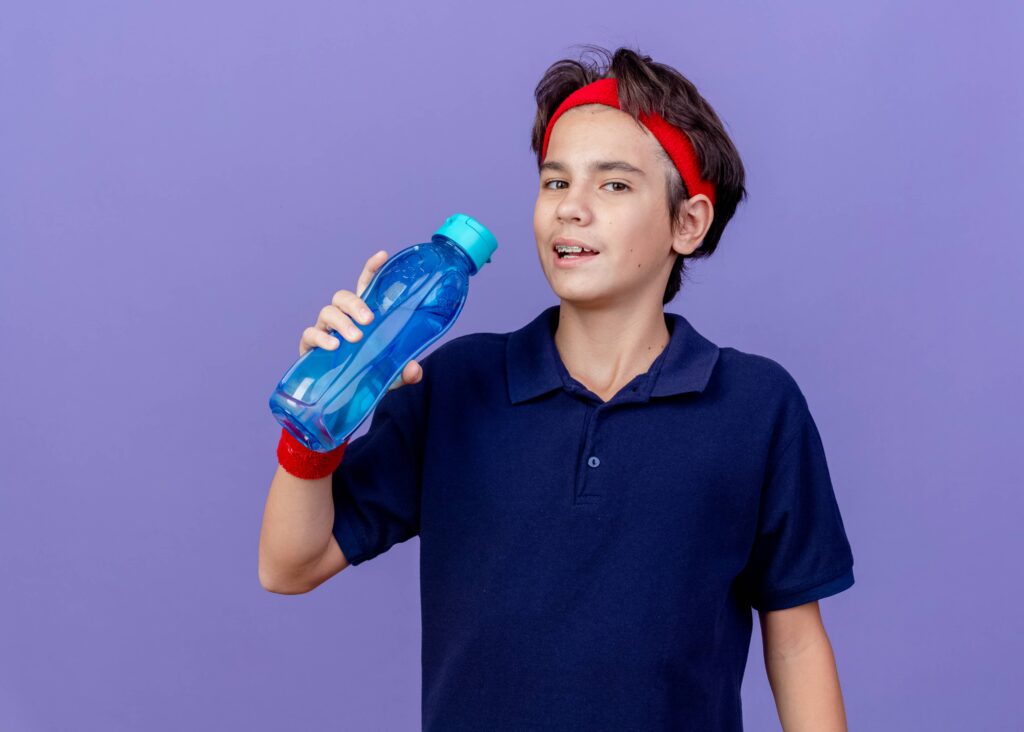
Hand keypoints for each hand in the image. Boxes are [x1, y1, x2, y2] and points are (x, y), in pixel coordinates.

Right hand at [299, 249, 423, 390]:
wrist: (345, 399)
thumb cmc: (368, 377)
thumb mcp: (391, 375)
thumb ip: (405, 373)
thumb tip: (414, 370)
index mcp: (363, 316)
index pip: (366, 287)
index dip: (372, 269)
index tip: (382, 255)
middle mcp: (343, 319)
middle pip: (343, 297)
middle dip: (355, 304)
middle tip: (368, 321)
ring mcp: (325, 331)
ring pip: (327, 312)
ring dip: (342, 322)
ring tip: (355, 338)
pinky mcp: (310, 347)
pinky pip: (310, 334)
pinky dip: (320, 338)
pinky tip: (333, 346)